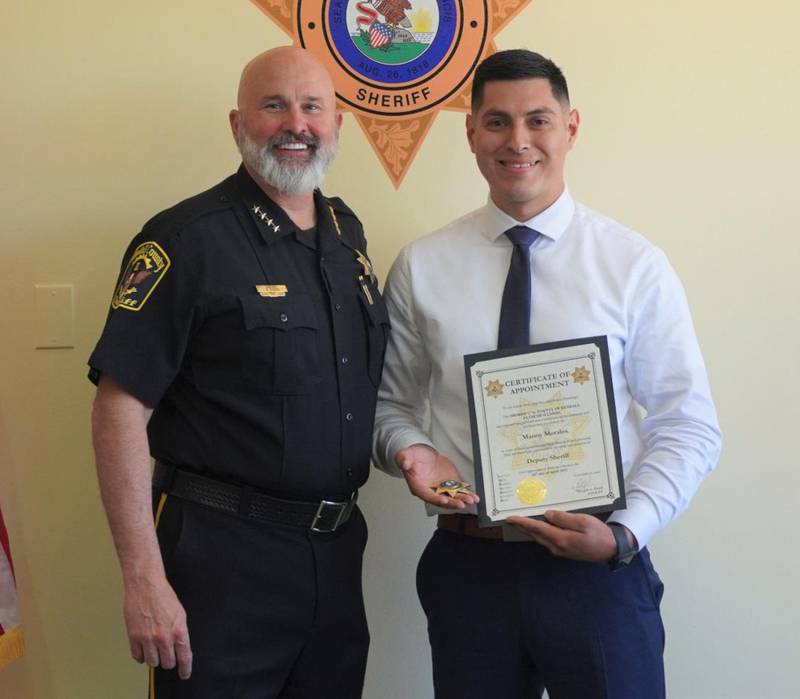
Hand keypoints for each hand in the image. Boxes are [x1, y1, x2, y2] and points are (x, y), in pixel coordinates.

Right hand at [123, 573, 192, 678]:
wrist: (145, 585)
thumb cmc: (163, 596)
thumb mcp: (180, 614)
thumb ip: (180, 632)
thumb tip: (181, 647)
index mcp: (178, 630)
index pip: (184, 657)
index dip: (185, 669)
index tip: (184, 674)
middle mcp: (164, 637)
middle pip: (167, 663)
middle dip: (168, 661)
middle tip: (167, 655)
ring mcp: (147, 639)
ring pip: (152, 663)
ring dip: (154, 658)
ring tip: (154, 649)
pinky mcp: (134, 637)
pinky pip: (138, 657)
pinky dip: (141, 656)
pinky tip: (144, 649)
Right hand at [395, 444, 479, 508]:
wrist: (423, 454)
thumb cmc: (414, 457)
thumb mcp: (406, 455)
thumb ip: (404, 459)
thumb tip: (405, 463)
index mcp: (418, 486)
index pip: (427, 495)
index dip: (436, 498)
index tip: (444, 500)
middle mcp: (430, 490)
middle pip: (441, 499)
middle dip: (452, 502)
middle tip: (462, 503)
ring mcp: (441, 488)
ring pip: (452, 497)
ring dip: (462, 499)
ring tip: (471, 500)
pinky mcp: (449, 485)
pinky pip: (458, 492)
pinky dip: (466, 494)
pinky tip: (474, 497)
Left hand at [506, 511, 625, 561]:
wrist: (611, 549)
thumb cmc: (599, 534)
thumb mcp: (583, 522)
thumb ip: (564, 518)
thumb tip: (547, 515)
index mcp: (561, 539)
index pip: (536, 528)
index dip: (522, 522)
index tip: (509, 518)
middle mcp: (557, 546)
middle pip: (534, 534)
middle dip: (522, 526)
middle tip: (510, 517)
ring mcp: (560, 550)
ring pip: (539, 538)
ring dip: (529, 529)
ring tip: (520, 520)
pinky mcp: (564, 550)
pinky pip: (546, 539)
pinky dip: (539, 532)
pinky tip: (538, 525)